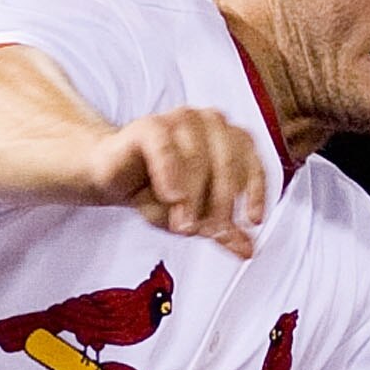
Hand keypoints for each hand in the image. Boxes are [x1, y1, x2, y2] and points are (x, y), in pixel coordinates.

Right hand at [87, 107, 266, 258]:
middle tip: (211, 231)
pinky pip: (164, 145)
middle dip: (220, 203)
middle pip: (227, 162)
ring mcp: (178, 120)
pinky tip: (171, 196)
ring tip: (183, 223)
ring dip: (193, 196)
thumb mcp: (194, 214)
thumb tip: (247, 249)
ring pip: (197, 156)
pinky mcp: (148, 126)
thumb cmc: (156, 187)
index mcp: (228, 139)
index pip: (252, 162)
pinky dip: (170, 171)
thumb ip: (222, 229)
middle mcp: (208, 123)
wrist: (113, 176)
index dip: (256, 193)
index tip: (252, 220)